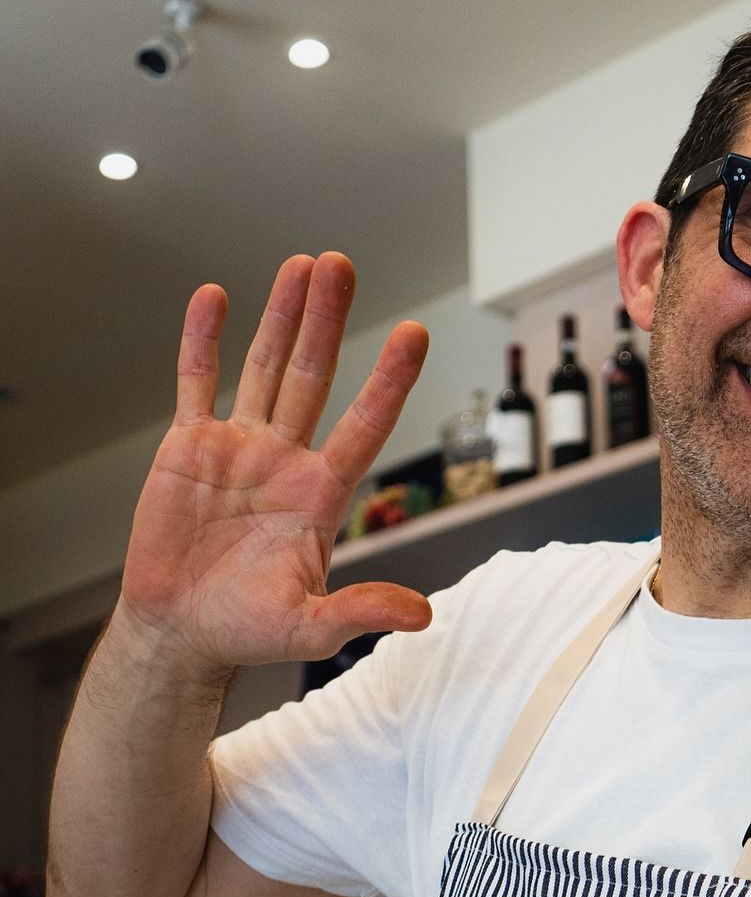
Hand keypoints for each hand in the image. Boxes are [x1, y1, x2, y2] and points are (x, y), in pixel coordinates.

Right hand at [120, 251, 432, 674]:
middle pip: (313, 377)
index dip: (388, 381)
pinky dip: (203, 340)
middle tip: (342, 266)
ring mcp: (239, 448)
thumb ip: (362, 611)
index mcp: (321, 496)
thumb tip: (422, 615)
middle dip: (328, 321)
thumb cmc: (247, 631)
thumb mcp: (311, 628)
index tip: (413, 333)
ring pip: (264, 367)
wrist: (181, 632)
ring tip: (303, 265)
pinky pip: (197, 382)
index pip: (365, 426)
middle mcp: (286, 461)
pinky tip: (216, 297)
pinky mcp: (190, 447)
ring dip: (282, 316)